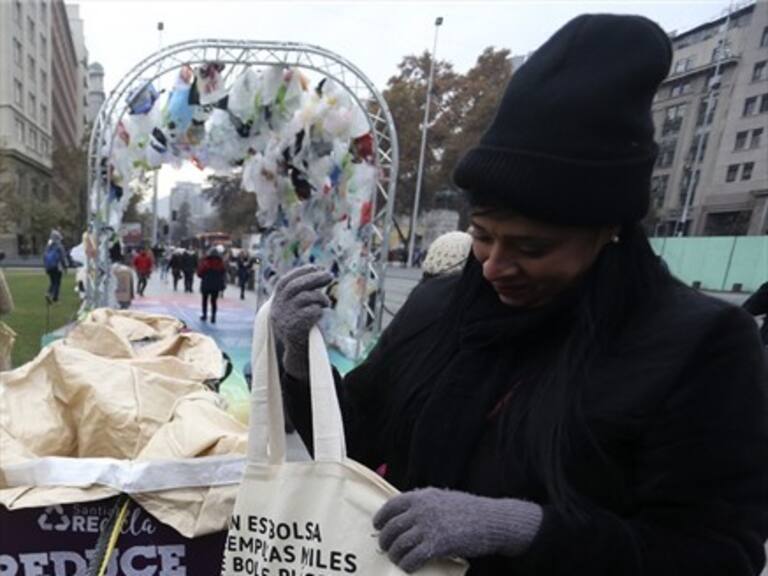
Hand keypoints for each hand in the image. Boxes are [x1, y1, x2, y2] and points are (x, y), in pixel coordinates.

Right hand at [270, 265, 332, 377]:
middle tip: (330, 276)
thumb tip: (318, 274)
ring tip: (327, 302)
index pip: (284, 282)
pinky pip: (311, 312)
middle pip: (295, 287)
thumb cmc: (298, 328)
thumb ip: (300, 294)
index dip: (299, 272)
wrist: (296, 353)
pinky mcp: (294, 329)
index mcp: (276, 303)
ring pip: (304, 298)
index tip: (315, 266)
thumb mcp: (293, 309)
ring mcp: (285, 319)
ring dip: (319, 297)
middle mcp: (277, 309)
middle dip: (313, 278)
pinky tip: (320, 314)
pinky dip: (318, 311)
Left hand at [373, 487, 542, 572]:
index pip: (392, 505)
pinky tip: (408, 567)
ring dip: (395, 554)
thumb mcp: (443, 499)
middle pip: (392, 527)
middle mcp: (421, 509)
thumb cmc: (470, 511)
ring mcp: (428, 526)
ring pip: (399, 544)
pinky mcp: (437, 544)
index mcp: (422, 496)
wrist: (492, 521)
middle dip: (385, 539)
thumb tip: (406, 517)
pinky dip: (407, 564)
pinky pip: (412, 557)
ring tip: (397, 559)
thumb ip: (424, 505)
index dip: (381, 517)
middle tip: (386, 548)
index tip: (377, 525)